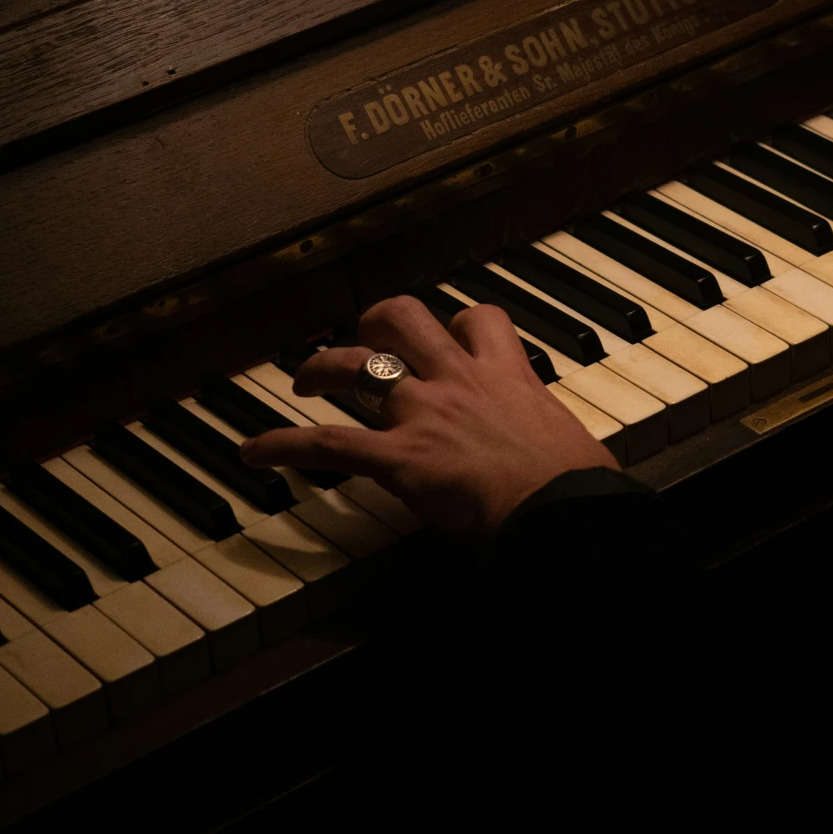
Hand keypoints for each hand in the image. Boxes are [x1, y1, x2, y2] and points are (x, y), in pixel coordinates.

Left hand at [237, 295, 616, 536]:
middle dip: (377, 324)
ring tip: (305, 379)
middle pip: (405, 320)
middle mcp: (459, 382)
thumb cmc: (579, 490)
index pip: (479, 321)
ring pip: (356, 365)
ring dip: (322, 367)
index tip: (452, 335)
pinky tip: (253, 452)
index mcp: (507, 377)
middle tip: (366, 340)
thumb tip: (572, 471)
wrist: (564, 513)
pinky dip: (284, 445)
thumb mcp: (575, 451)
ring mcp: (423, 415)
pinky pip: (326, 444)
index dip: (458, 323)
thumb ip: (555, 446)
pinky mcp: (397, 458)